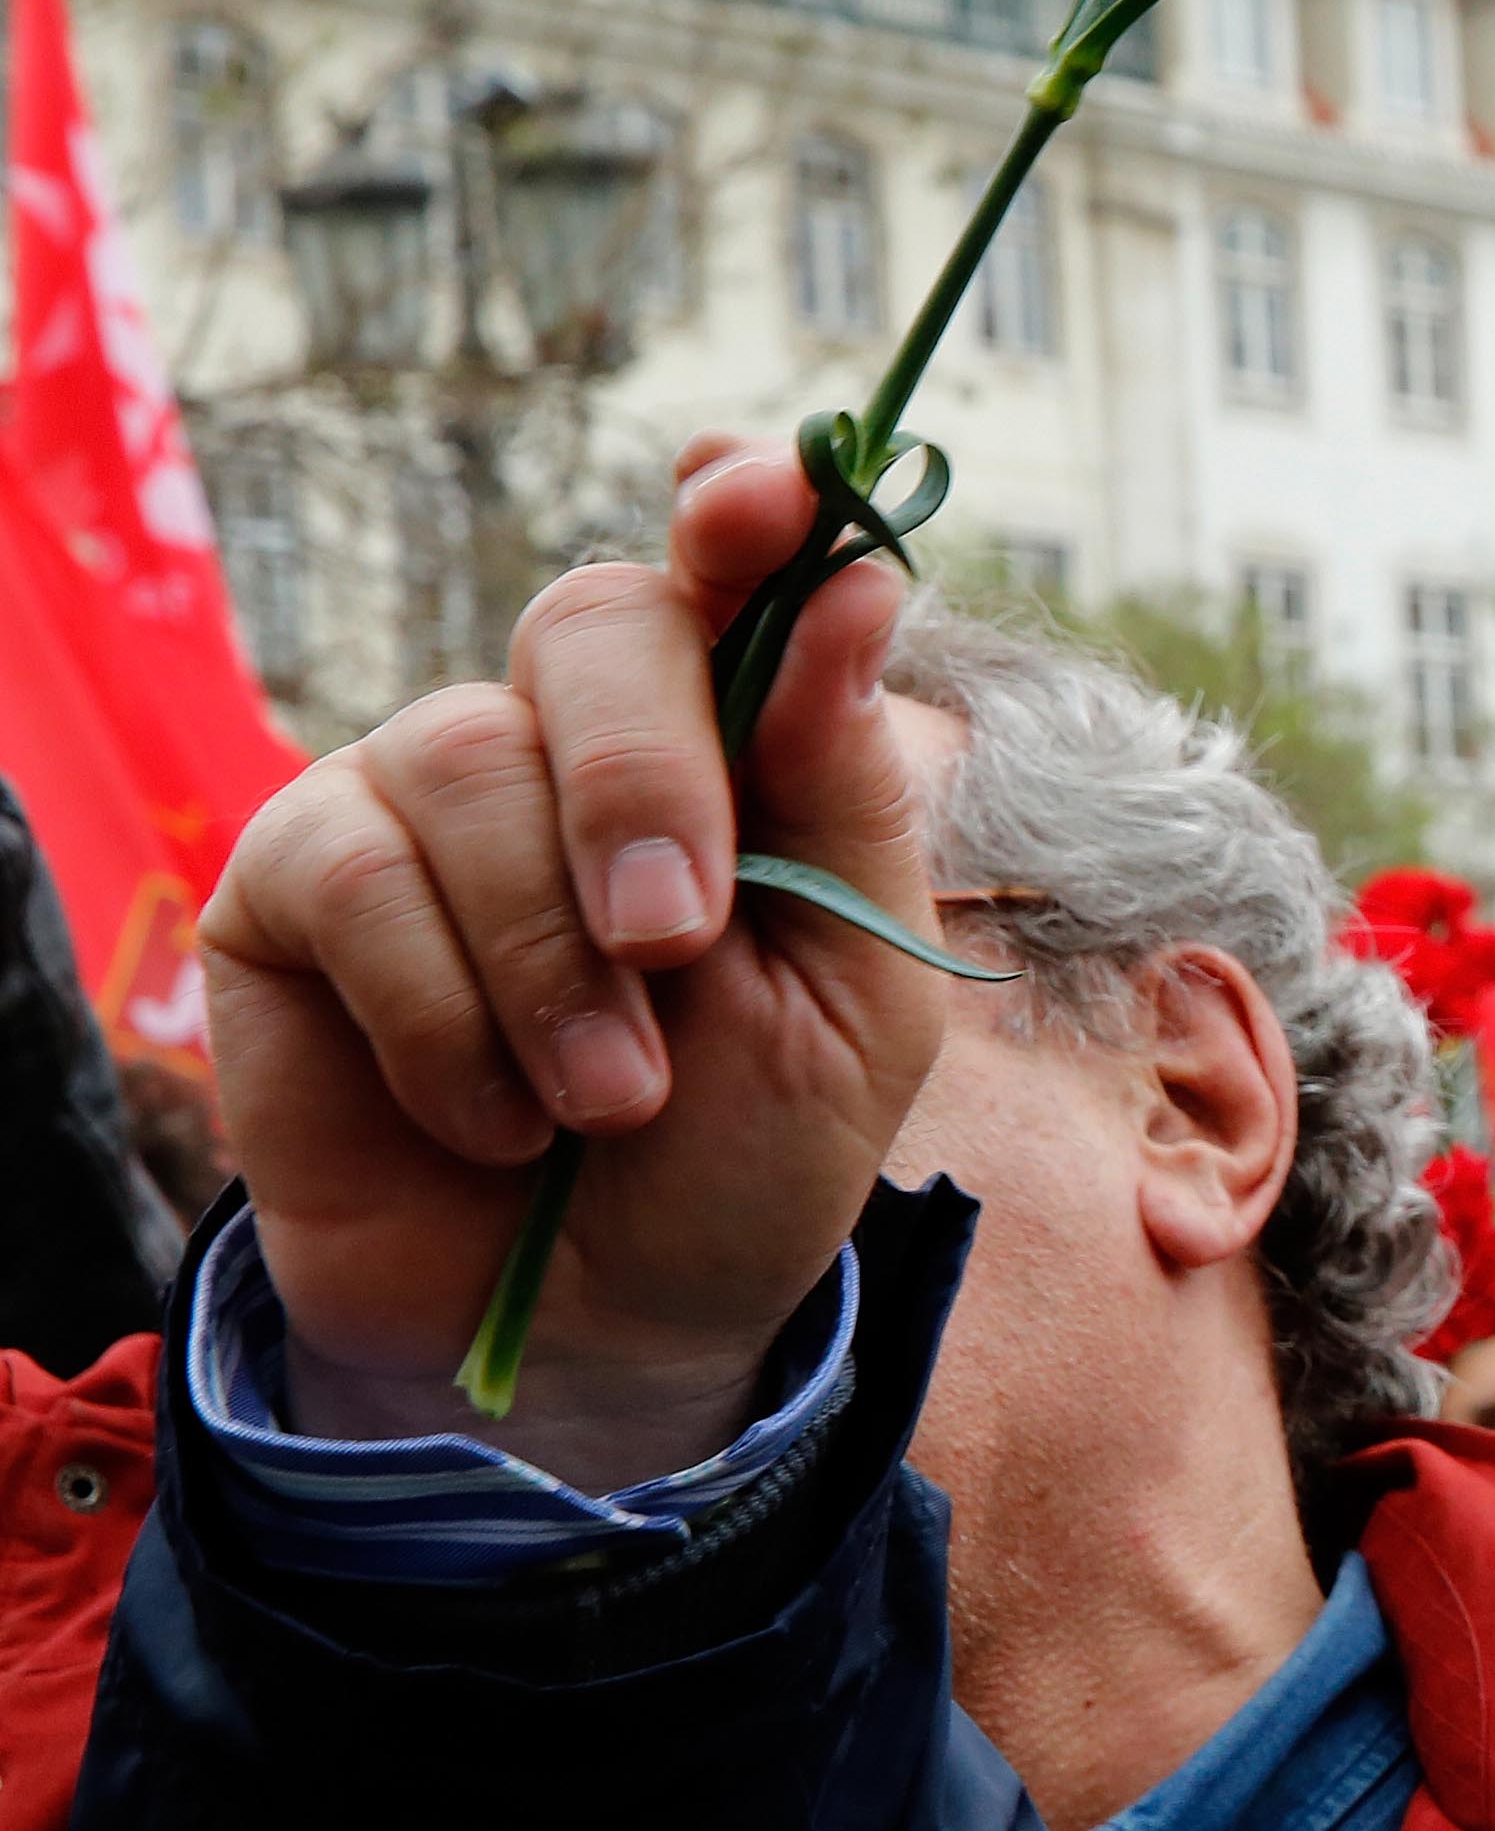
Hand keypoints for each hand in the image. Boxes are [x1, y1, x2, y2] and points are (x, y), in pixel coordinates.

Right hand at [201, 440, 945, 1487]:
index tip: (762, 499)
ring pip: (468, 759)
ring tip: (604, 1103)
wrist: (607, 1331)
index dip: (747, 511)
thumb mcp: (859, 996)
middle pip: (595, 622)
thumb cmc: (745, 1155)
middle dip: (648, 784)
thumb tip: (854, 583)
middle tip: (677, 944)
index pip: (735, 565)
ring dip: (553, 965)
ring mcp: (426, 793)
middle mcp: (577, 737)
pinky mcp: (300, 880)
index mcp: (739, 742)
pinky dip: (447, 1020)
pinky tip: (492, 1118)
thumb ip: (850, 793)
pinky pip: (357, 873)